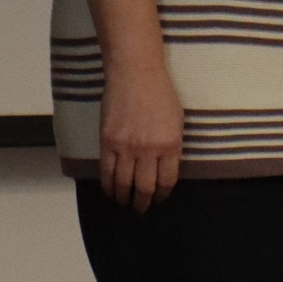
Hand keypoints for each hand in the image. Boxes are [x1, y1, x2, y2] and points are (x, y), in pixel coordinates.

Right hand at [97, 59, 184, 211]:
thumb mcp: (176, 121)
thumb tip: (164, 170)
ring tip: (124, 202)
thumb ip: (171, 147)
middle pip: (145, 187)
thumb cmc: (160, 93)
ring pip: (123, 183)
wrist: (135, 73)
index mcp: (171, 145)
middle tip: (140, 208)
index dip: (161, 194)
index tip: (158, 198)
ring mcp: (126, 146)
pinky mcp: (108, 141)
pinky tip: (110, 190)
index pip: (166, 181)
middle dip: (143, 202)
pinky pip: (106, 171)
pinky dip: (108, 185)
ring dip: (123, 197)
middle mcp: (149, 149)